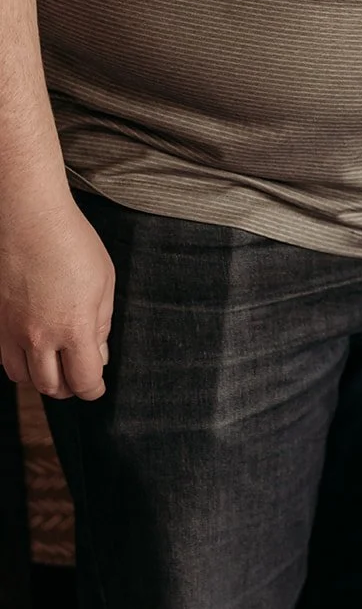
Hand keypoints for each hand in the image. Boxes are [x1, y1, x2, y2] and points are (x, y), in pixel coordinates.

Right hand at [0, 196, 114, 400]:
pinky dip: (20, 363)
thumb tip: (98, 354)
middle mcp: (40, 337)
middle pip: (52, 387)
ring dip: (42, 378)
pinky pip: (5, 359)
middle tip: (79, 377)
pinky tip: (32, 350)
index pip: (84, 380)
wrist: (27, 219)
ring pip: (23, 378)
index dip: (94, 389)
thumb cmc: (71, 243)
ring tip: (56, 365)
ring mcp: (12, 331)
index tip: (98, 386)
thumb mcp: (104, 281)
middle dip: (70, 387)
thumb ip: (102, 323)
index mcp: (74, 328)